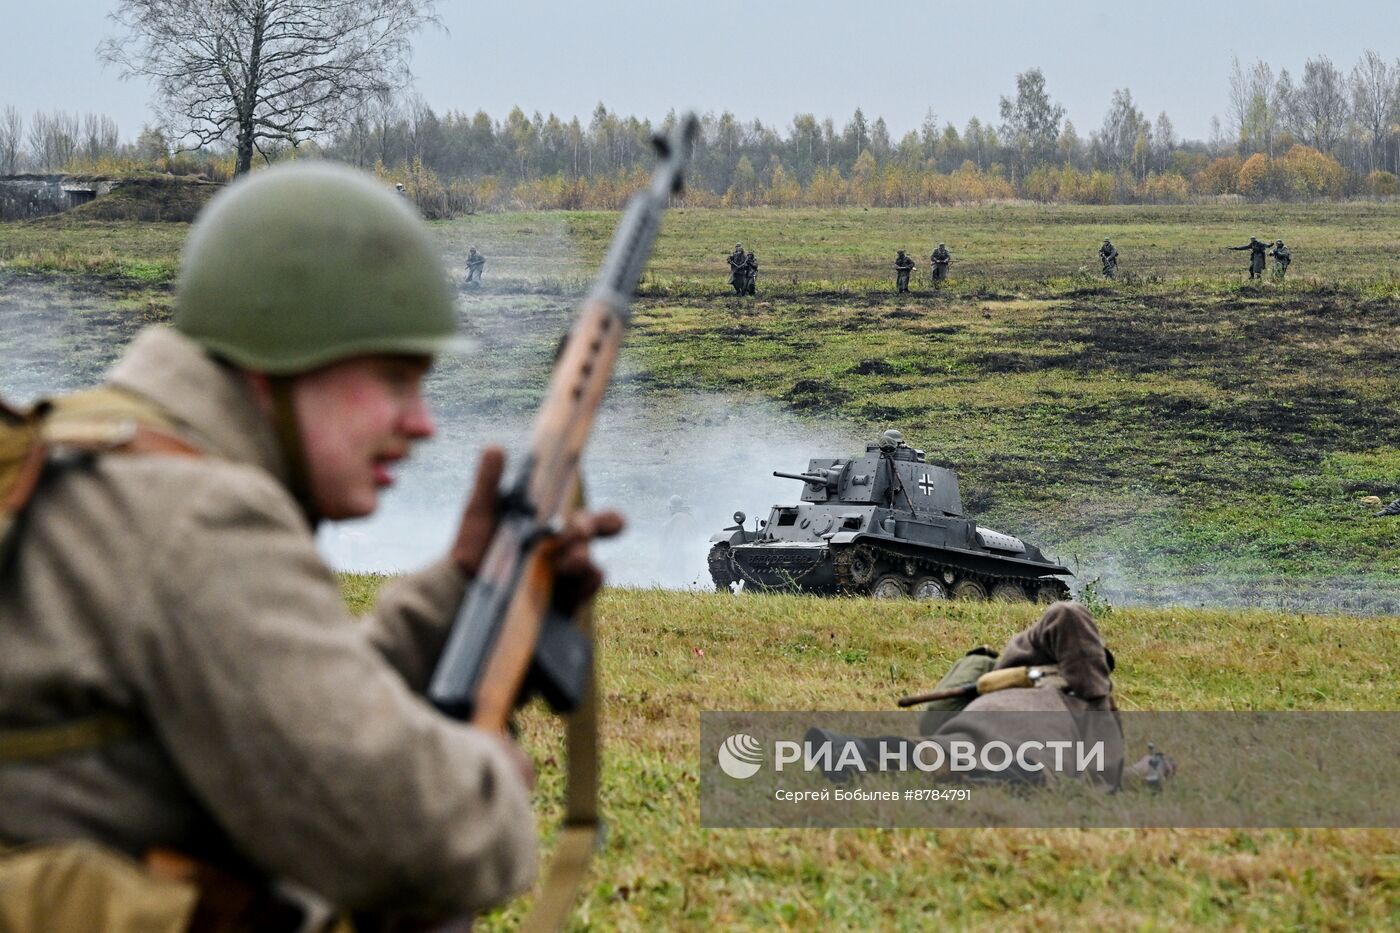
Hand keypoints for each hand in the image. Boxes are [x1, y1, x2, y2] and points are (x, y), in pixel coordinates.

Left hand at [451, 446, 625, 608]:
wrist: (458, 587)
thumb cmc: (474, 547)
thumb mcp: (480, 512)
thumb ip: (489, 481)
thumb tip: (495, 447)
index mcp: (552, 526)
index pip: (588, 521)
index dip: (608, 521)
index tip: (617, 523)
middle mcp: (563, 550)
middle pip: (590, 536)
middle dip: (590, 528)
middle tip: (578, 530)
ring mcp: (563, 576)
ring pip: (588, 563)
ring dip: (582, 557)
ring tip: (566, 559)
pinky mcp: (559, 603)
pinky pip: (583, 594)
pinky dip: (587, 585)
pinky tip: (581, 577)